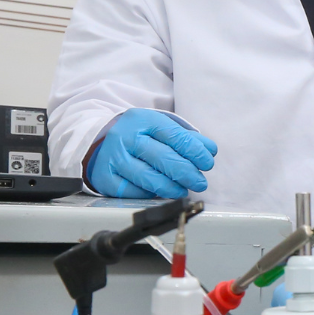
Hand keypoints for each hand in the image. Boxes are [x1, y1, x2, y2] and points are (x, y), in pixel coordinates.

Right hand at [85, 109, 217, 198]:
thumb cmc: (140, 138)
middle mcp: (125, 137)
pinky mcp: (106, 179)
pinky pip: (134, 192)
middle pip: (163, 158)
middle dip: (187, 172)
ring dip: (172, 188)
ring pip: (149, 178)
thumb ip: (186, 138)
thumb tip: (210, 150)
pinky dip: (152, 194)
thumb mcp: (160, 130)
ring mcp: (113, 158)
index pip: (174, 136)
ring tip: (185, 190)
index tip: (207, 163)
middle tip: (201, 182)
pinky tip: (162, 193)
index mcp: (141, 120)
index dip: (195, 151)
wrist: (104, 145)